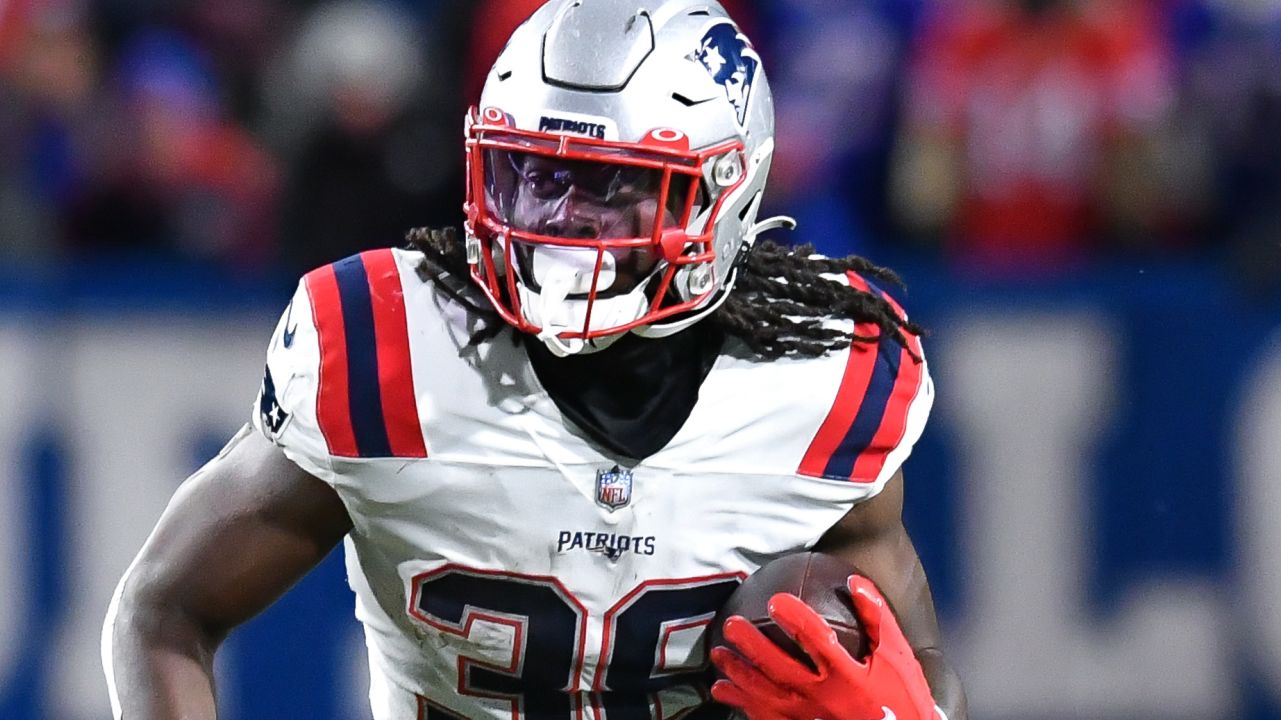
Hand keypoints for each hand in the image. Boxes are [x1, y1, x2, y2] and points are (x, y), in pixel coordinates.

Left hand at [710, 575, 937, 719]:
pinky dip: (745, 706)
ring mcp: (808, 718)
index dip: (793, 618)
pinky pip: (767, 719)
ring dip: (739, 676)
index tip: (773, 601)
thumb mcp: (897, 656)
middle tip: (730, 626)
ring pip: (766, 696)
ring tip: (718, 657)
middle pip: (779, 669)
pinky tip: (728, 693)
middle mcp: (823, 698)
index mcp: (847, 675)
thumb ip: (877, 618)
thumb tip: (855, 582)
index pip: (815, 641)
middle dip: (751, 647)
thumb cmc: (902, 698)